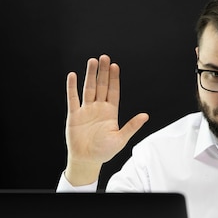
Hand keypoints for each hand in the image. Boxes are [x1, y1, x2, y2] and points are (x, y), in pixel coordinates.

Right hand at [64, 54, 148, 185]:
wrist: (87, 160)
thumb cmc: (104, 151)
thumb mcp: (121, 139)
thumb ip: (131, 126)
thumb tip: (145, 116)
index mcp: (111, 112)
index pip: (113, 91)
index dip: (114, 79)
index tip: (115, 66)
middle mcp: (99, 108)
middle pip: (101, 86)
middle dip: (103, 72)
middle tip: (104, 57)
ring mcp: (86, 110)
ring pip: (88, 88)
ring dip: (90, 75)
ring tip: (92, 62)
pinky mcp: (74, 115)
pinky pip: (73, 98)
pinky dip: (72, 87)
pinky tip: (73, 76)